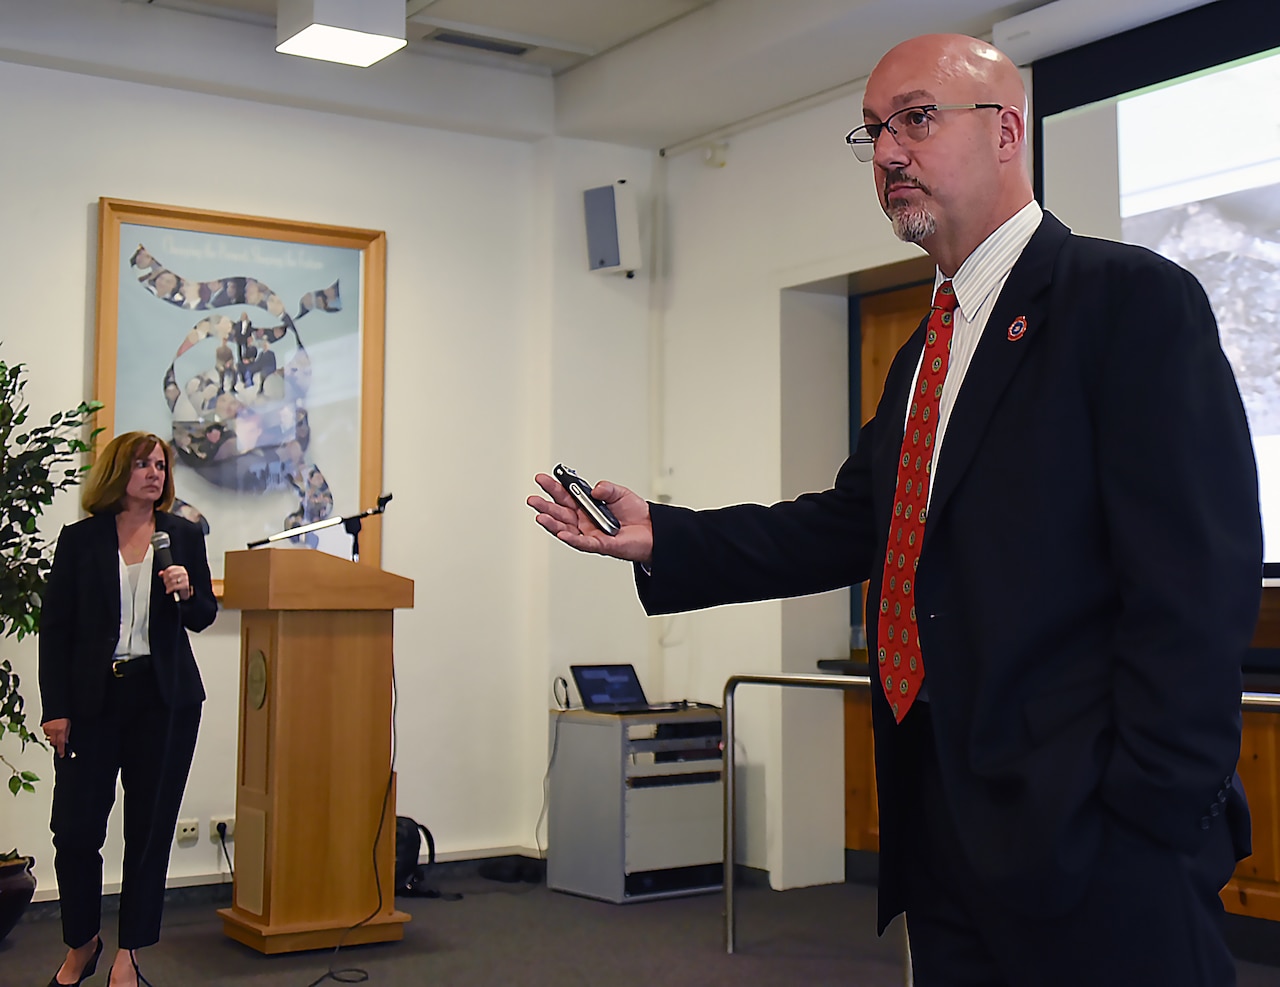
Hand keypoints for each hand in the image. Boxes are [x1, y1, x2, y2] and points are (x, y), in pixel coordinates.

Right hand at [42, 717, 70, 757]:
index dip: (61, 750)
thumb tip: (65, 743)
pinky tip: (52, 728)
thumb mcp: (69, 727)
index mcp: (61, 730)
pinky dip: (49, 733)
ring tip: (56, 731)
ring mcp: (47, 729)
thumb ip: (66, 735)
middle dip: (57, 742)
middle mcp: (53, 730)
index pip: (61, 743)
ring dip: (53, 737)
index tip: (61, 755)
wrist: (57, 711)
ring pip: (49, 738)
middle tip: (60, 737)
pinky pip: (46, 734)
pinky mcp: (43, 727)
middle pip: (54, 742)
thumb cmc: (64, 717)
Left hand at [161, 564, 191, 599]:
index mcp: (181, 569)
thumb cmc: (179, 584)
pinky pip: (174, 587)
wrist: (186, 593)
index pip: (169, 570)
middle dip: (166, 581)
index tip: (164, 579)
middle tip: (166, 584)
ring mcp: (185, 579)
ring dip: (168, 586)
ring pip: (171, 581)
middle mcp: (183, 573)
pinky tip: (168, 591)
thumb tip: (160, 573)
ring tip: (168, 588)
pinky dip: (170, 590)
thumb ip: (166, 574)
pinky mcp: (185, 585)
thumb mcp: (173, 578)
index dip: (164, 575)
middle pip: (170, 575)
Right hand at [528, 473, 653, 564]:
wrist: (652, 530)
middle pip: (560, 512)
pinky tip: (561, 533)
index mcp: (586, 506)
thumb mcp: (620, 492)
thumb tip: (595, 489)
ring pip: (566, 529)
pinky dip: (572, 538)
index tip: (542, 478)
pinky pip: (583, 542)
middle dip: (545, 506)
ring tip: (540, 516)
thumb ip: (606, 489)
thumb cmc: (635, 513)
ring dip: (552, 523)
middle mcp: (584, 520)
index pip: (565, 496)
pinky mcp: (600, 544)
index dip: (553, 487)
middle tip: (533, 499)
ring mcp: (590, 532)